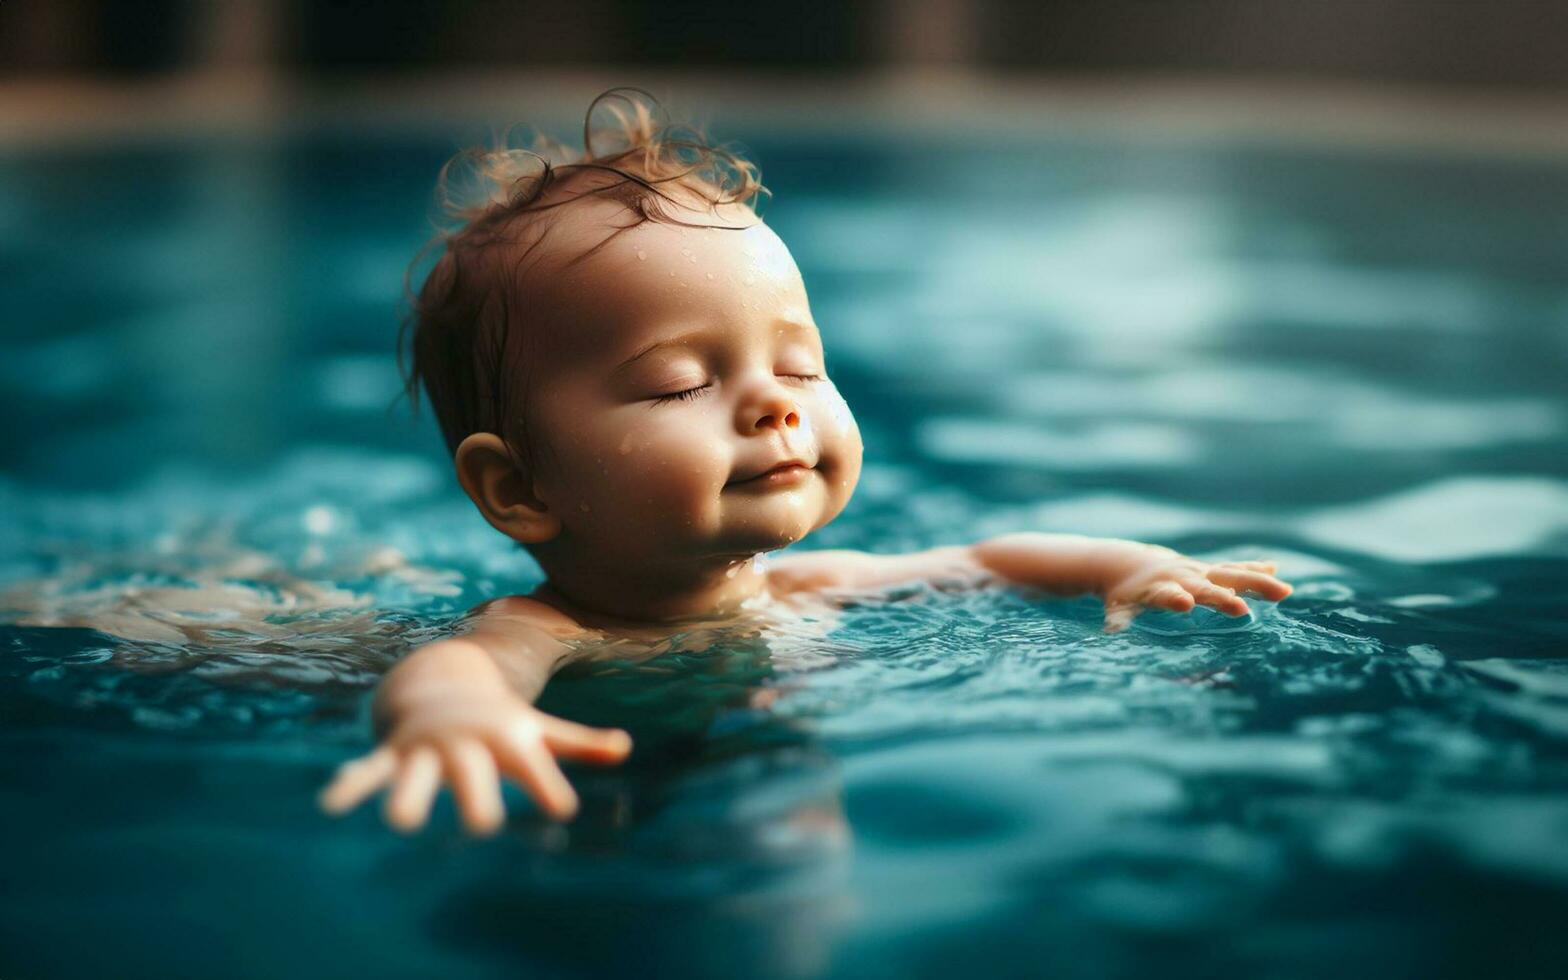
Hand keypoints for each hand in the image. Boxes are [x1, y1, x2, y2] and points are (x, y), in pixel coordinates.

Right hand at [318, 689, 630, 834]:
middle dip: (476, 796)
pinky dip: (352, 785)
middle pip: (473, 776)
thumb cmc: (499, 717)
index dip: (547, 787)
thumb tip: (625, 748)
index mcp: (506, 739)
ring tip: (402, 823)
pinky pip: (371, 771)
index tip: (562, 808)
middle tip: (483, 825)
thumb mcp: (538, 728)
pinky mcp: (394, 753)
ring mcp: (427, 748)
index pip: (534, 769)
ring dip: (409, 798)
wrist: (439, 678)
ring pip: (416, 776)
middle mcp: (467, 745)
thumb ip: (580, 743)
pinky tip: (332, 804)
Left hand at [1101, 550, 1291, 632]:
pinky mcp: (1209, 570)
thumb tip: (1112, 631)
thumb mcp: (1117, 607)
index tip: (1185, 604)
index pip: (1167, 595)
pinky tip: (1275, 569)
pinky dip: (1254, 569)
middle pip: (1206, 588)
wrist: (1129, 564)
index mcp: (1159, 589)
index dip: (1175, 599)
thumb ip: (1119, 619)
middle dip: (1224, 597)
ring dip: (1256, 582)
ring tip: (1283, 591)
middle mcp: (1183, 578)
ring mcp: (1199, 572)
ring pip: (1231, 575)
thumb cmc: (1124, 593)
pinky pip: (1235, 569)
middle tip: (1242, 609)